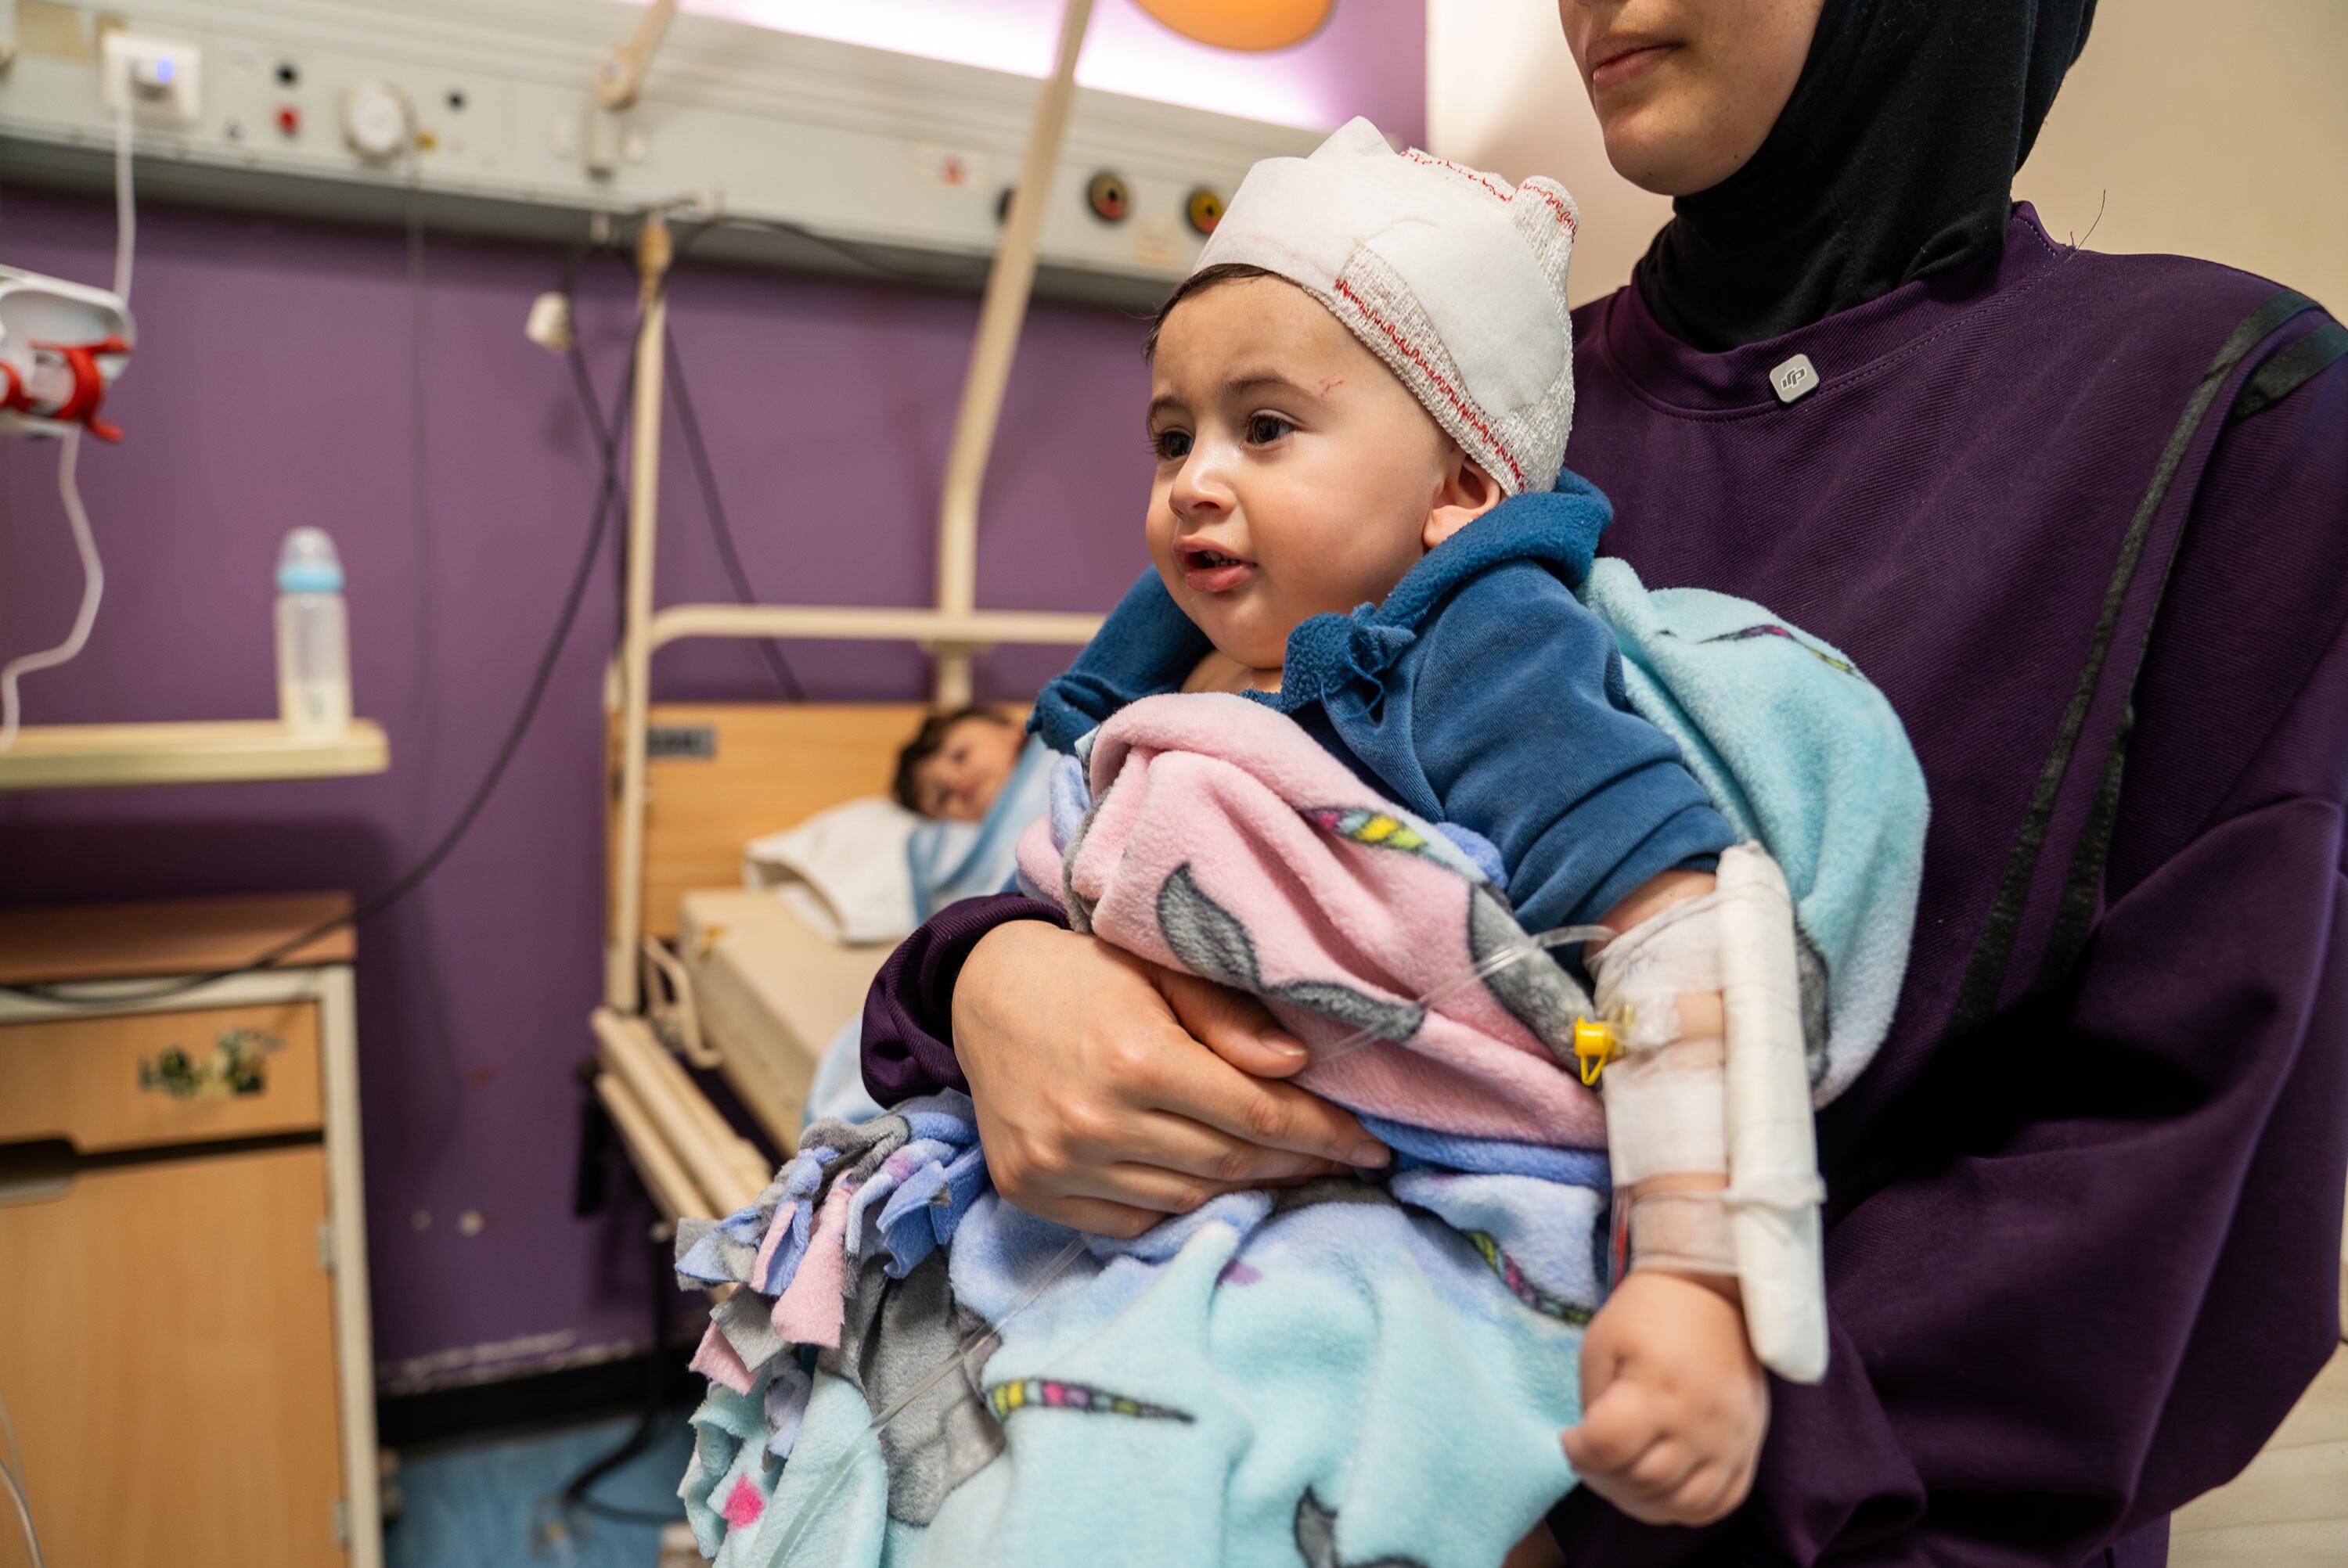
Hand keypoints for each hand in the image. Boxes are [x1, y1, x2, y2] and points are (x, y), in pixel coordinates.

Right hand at [951, 919, 1388, 1237]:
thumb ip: (1228, 1017)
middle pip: (1228, 1162)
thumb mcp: (1161, 968)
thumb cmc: (1088, 973)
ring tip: (1284, 1168)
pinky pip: (1131, 1220)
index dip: (1323, 1134)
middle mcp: (1094, 1120)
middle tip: (1343, 1160)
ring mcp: (1058, 1164)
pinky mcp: (1029, 1190)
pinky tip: (1206, 1180)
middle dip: (1298, 1163)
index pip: (1256, 1115)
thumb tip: (1296, 1064)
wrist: (981, 991)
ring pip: (1186, 1197)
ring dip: (1244, 1185)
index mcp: (1136, 1056)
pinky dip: (1176, 1205)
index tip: (1372, 1146)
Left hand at [1561, 1270, 1766, 1525]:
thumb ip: (1595, 1402)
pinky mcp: (1749, 1448)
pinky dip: (1686, 1509)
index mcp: (1656, 1388)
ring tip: (1621, 1477)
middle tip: (1592, 1459)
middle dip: (1602, 1480)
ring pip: (1681, 1505)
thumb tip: (1596, 1450)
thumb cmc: (1647, 1313)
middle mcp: (1698, 1422)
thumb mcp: (1602, 1343)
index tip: (1571, 1437)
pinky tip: (1661, 1490)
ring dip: (1640, 1503)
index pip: (1608, 1448)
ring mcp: (1729, 1441)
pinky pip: (1721, 1503)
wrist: (1714, 1292)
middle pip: (1642, 1483)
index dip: (1577, 1451)